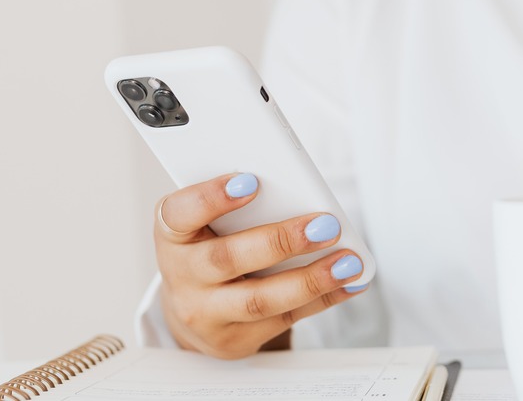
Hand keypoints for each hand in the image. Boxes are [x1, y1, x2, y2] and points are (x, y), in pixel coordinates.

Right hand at [154, 173, 366, 358]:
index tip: (252, 181)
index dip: (212, 197)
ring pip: (259, 300)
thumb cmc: (211, 247)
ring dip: (311, 280)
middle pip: (228, 259)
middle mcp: (182, 276)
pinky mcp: (234, 340)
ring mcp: (205, 314)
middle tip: (325, 226)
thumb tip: (300, 192)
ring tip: (348, 261)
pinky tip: (350, 282)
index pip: (181, 213)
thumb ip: (242, 206)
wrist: (193, 309)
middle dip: (282, 241)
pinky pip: (284, 319)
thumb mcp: (209, 221)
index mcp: (173, 234)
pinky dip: (324, 299)